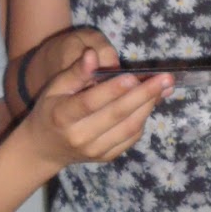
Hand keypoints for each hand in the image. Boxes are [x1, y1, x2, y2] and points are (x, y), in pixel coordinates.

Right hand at [27, 47, 172, 166]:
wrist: (44, 148)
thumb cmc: (51, 110)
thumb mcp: (55, 88)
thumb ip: (76, 72)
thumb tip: (93, 54)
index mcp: (62, 116)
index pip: (90, 103)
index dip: (112, 90)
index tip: (133, 76)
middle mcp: (80, 137)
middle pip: (116, 115)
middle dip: (144, 95)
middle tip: (166, 79)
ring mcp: (94, 150)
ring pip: (128, 128)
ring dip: (149, 106)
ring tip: (164, 87)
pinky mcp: (106, 157)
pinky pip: (130, 137)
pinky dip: (143, 118)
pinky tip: (150, 102)